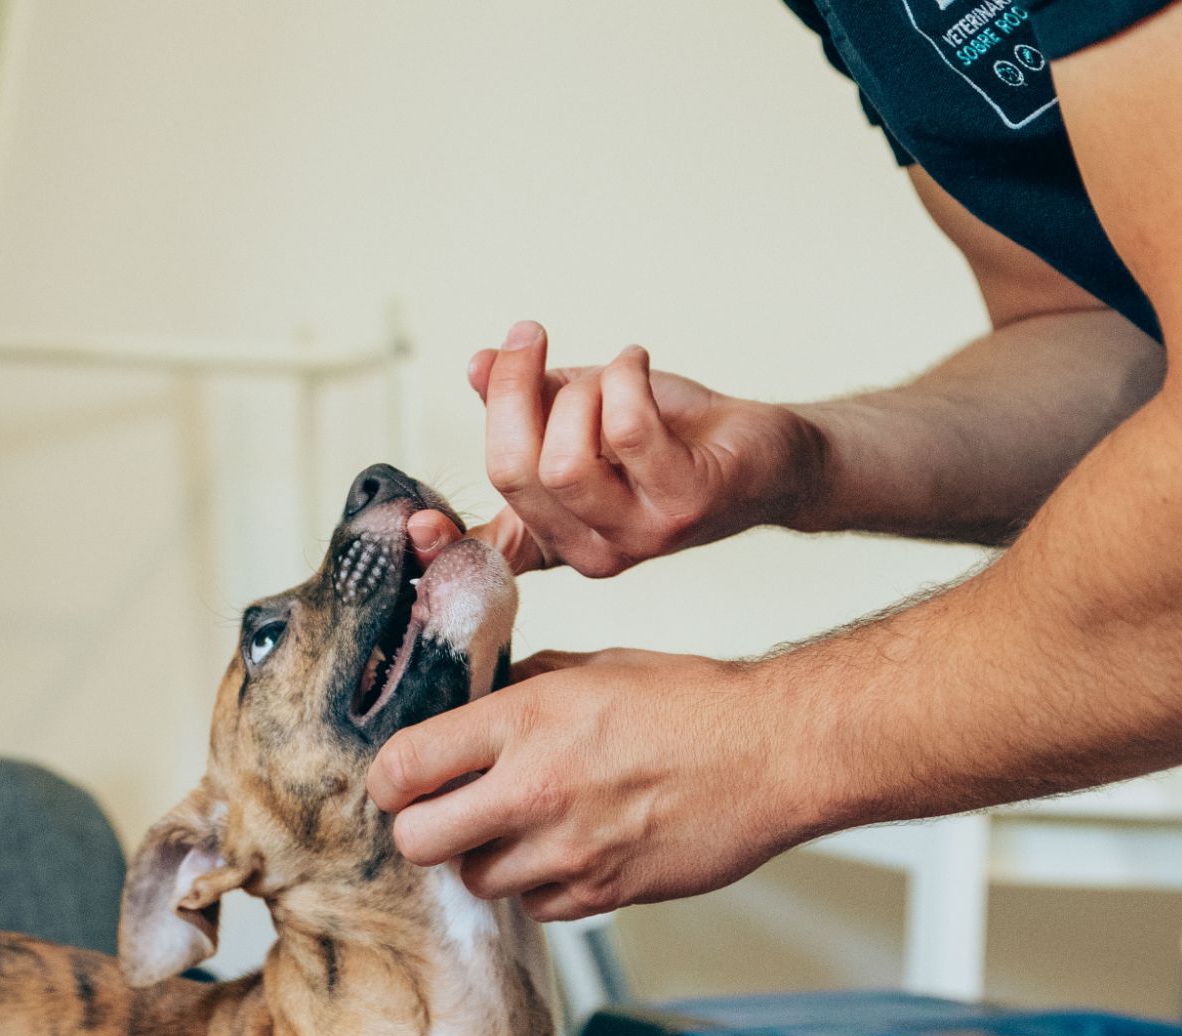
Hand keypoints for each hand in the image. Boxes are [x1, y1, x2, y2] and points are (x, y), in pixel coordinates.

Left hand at [366, 647, 810, 920]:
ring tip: (516, 829)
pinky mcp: (603, 893)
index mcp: (526, 719)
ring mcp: (568, 849)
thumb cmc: (695, 704)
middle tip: (439, 815)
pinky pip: (536, 908)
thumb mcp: (594, 668)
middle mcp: (536, 788)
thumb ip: (522, 686)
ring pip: (475, 881)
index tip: (395, 780)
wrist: (773, 754)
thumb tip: (473, 702)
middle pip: (418, 841)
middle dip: (419, 830)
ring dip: (484, 859)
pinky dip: (539, 887)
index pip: (404, 765)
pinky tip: (565, 850)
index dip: (386, 779)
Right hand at [433, 321, 823, 576]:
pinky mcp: (685, 505)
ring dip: (581, 388)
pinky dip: (624, 377)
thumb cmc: (671, 439)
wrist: (767, 456)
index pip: (484, 553)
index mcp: (555, 537)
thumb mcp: (581, 413)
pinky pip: (627, 429)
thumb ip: (524, 399)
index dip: (440, 547)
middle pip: (512, 472)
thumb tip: (477, 365)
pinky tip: (636, 364)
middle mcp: (590, 552)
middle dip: (514, 388)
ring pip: (565, 458)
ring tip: (611, 369)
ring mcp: (639, 535)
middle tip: (529, 337)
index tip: (414, 524)